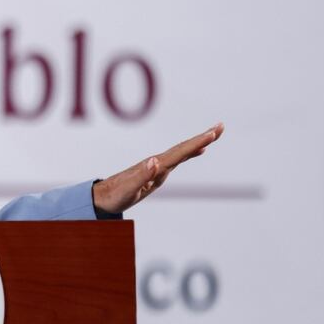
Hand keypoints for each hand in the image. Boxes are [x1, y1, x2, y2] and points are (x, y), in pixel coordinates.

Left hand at [92, 123, 223, 214]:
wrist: (103, 196)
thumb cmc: (115, 195)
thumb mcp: (128, 190)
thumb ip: (141, 176)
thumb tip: (155, 161)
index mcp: (154, 166)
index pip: (179, 152)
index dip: (197, 143)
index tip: (212, 133)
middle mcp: (157, 162)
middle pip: (184, 147)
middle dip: (202, 138)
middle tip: (221, 126)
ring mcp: (157, 166)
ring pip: (182, 152)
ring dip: (199, 143)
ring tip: (214, 134)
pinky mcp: (156, 171)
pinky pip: (177, 159)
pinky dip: (190, 153)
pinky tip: (198, 152)